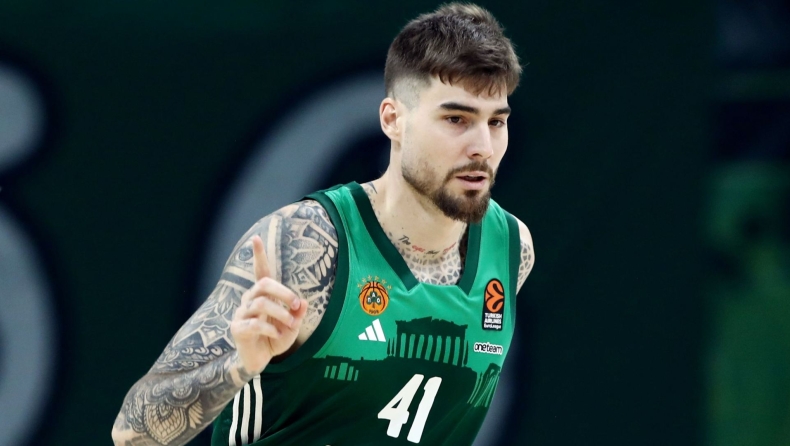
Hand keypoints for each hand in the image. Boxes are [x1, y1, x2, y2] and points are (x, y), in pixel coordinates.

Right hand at [230, 235, 307, 374]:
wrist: (258, 361)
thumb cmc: (274, 339)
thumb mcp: (291, 327)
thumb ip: (298, 314)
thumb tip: (304, 302)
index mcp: (262, 295)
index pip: (260, 271)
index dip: (258, 255)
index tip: (256, 238)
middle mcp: (249, 300)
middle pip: (264, 284)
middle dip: (284, 292)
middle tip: (297, 305)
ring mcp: (241, 314)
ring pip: (261, 303)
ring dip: (281, 313)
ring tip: (290, 325)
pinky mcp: (238, 329)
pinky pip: (255, 323)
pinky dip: (271, 329)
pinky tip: (277, 336)